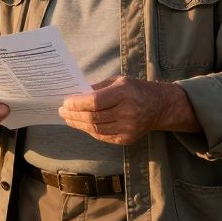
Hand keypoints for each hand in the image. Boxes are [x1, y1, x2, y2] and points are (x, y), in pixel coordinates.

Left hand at [58, 77, 197, 144]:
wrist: (160, 106)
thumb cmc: (135, 90)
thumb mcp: (118, 81)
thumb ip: (97, 88)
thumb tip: (74, 95)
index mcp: (124, 93)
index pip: (95, 101)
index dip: (77, 103)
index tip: (65, 102)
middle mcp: (127, 112)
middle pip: (93, 117)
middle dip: (73, 114)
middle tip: (62, 111)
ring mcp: (128, 128)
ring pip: (95, 129)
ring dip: (78, 124)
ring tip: (68, 118)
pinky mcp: (127, 139)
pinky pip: (102, 136)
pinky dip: (89, 131)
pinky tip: (81, 125)